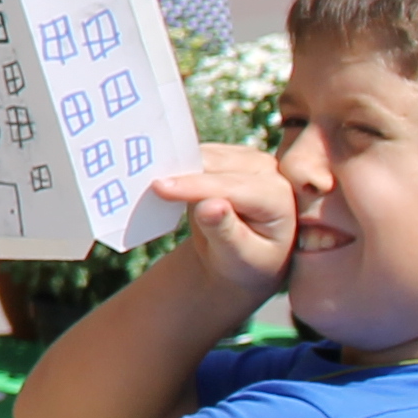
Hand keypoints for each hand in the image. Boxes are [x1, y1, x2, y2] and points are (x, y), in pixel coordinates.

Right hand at [149, 142, 295, 304]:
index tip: (157, 187)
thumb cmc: (247, 264)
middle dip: (179, 172)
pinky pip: (198, 154)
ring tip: (143, 177)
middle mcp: (270, 171)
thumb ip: (226, 232)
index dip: (194, 186)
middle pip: (215, 166)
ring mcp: (250, 159)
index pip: (232, 188)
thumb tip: (209, 206)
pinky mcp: (230, 156)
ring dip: (174, 165)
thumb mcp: (240, 258)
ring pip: (204, 155)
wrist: (247, 257)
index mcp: (279, 198)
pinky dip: (176, 164)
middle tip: (138, 177)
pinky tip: (157, 175)